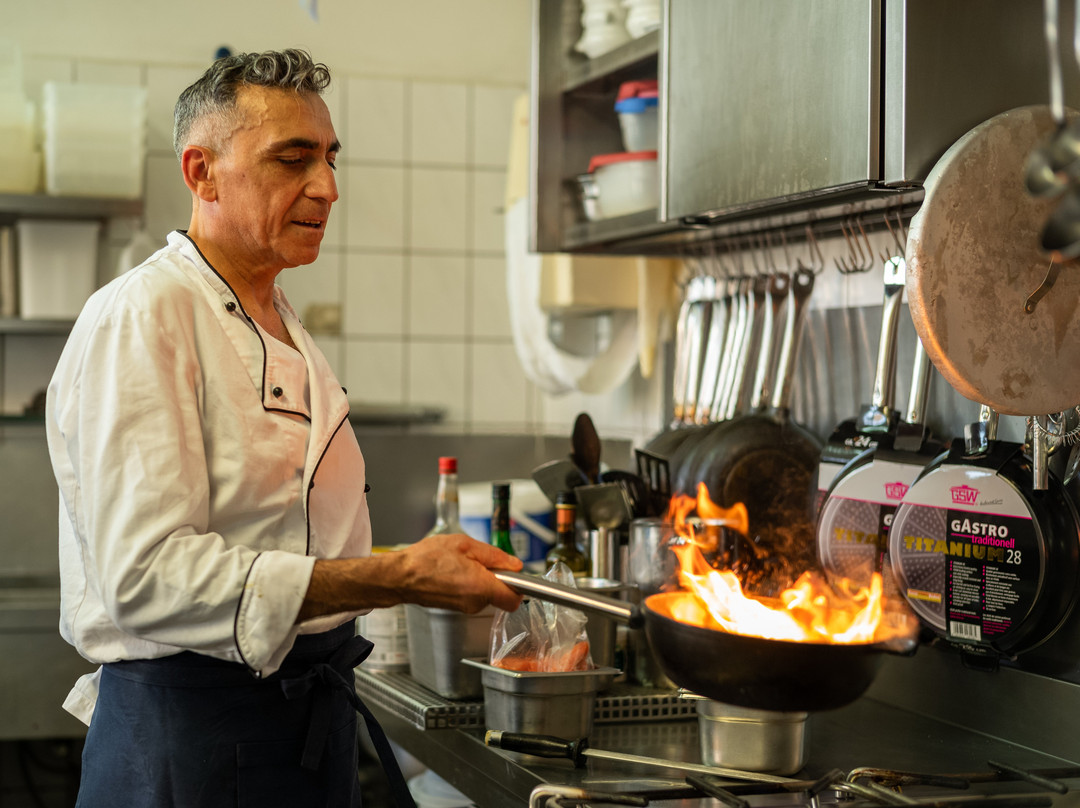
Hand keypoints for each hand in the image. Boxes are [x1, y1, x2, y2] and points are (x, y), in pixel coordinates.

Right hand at [397, 534, 523, 612]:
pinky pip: (473, 596)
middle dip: (497, 577)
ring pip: (486, 594)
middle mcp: (475, 602)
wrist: (400, 576)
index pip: (514, 599)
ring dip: (481, 579)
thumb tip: (514, 564)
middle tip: (479, 560)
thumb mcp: (465, 545)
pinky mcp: (456, 607)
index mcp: (481, 587)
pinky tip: (454, 571)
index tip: (512, 572)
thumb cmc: (426, 559)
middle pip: (500, 594)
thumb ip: (494, 556)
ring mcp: (465, 608)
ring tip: (461, 563)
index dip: (518, 585)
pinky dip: (469, 584)